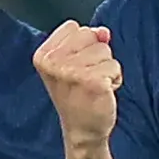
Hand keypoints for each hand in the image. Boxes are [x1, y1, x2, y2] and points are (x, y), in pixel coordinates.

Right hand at [34, 19, 119, 151]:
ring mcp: (72, 72)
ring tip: (93, 86)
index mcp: (43, 55)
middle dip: (95, 54)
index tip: (75, 66)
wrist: (82, 131)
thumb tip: (103, 32)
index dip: (82, 44)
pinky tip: (103, 93)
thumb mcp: (73, 64)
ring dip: (106, 68)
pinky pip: (115, 67)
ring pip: (105, 51)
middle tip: (86, 78)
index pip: (74, 27)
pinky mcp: (93, 81)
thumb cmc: (77, 96)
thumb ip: (86, 41)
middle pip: (90, 35)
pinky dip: (114, 79)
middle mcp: (54, 63)